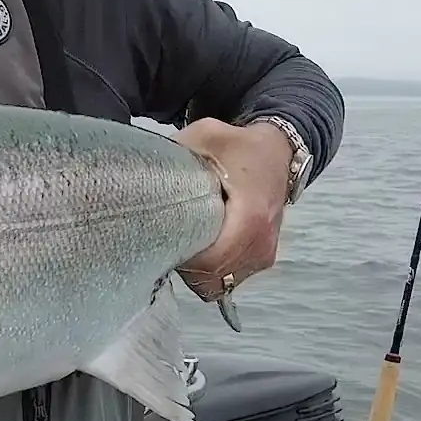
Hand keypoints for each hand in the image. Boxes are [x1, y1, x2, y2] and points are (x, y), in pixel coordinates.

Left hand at [172, 117, 296, 302]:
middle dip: (184, 264)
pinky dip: (210, 270)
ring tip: (185, 239)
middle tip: (168, 239)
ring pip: (217, 283)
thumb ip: (175, 157)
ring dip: (196, 270)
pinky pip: (226, 279)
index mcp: (251, 217)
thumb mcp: (205, 137)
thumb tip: (142, 179)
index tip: (164, 239)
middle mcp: (261, 244)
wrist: (278, 152)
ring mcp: (263, 256)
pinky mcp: (261, 260)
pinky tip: (201, 245)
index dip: (181, 257)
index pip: (210, 263)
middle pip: (211, 278)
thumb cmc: (239, 146)